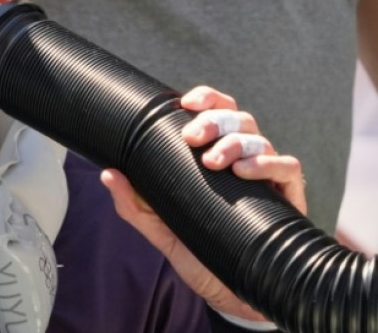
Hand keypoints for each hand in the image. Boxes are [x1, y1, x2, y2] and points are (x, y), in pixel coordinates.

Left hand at [100, 85, 305, 321]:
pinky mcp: (288, 198)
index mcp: (213, 158)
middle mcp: (242, 160)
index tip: (185, 103)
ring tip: (214, 161)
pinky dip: (268, 163)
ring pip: (260, 138)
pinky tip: (245, 172)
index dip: (205, 99)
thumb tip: (107, 173)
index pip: (215, 113)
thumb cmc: (199, 255)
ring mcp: (266, 178)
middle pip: (238, 118)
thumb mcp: (161, 230)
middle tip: (193, 137)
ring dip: (236, 142)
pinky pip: (288, 167)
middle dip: (215, 119)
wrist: (230, 296)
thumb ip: (134, 204)